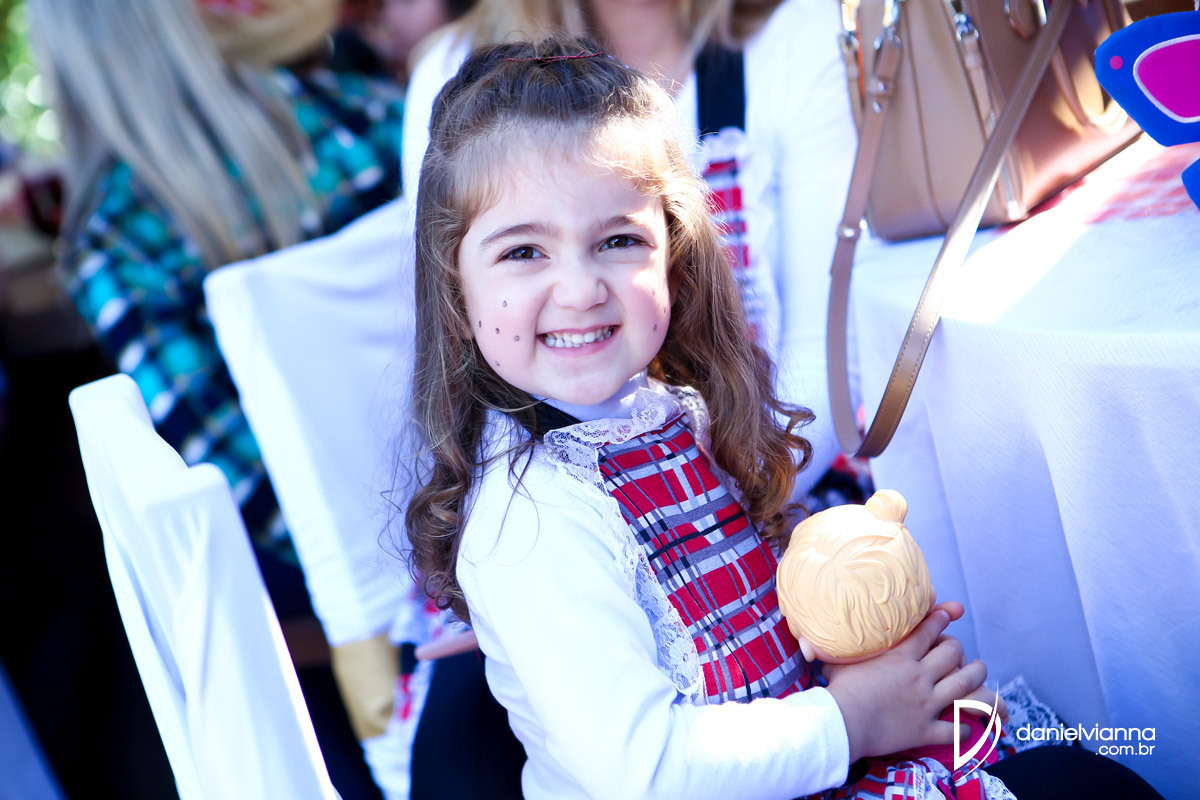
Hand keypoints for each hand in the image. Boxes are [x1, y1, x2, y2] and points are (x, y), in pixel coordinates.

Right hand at [823, 603, 989, 761]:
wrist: (842, 723)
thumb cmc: (837, 690)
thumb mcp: (836, 661)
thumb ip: (831, 649)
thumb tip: (807, 642)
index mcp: (900, 656)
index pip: (928, 631)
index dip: (940, 619)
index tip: (948, 614)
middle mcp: (918, 676)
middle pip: (953, 655)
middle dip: (961, 651)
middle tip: (962, 653)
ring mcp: (925, 703)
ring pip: (965, 686)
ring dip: (975, 679)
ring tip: (978, 673)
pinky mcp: (924, 730)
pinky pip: (954, 729)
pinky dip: (963, 727)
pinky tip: (966, 726)